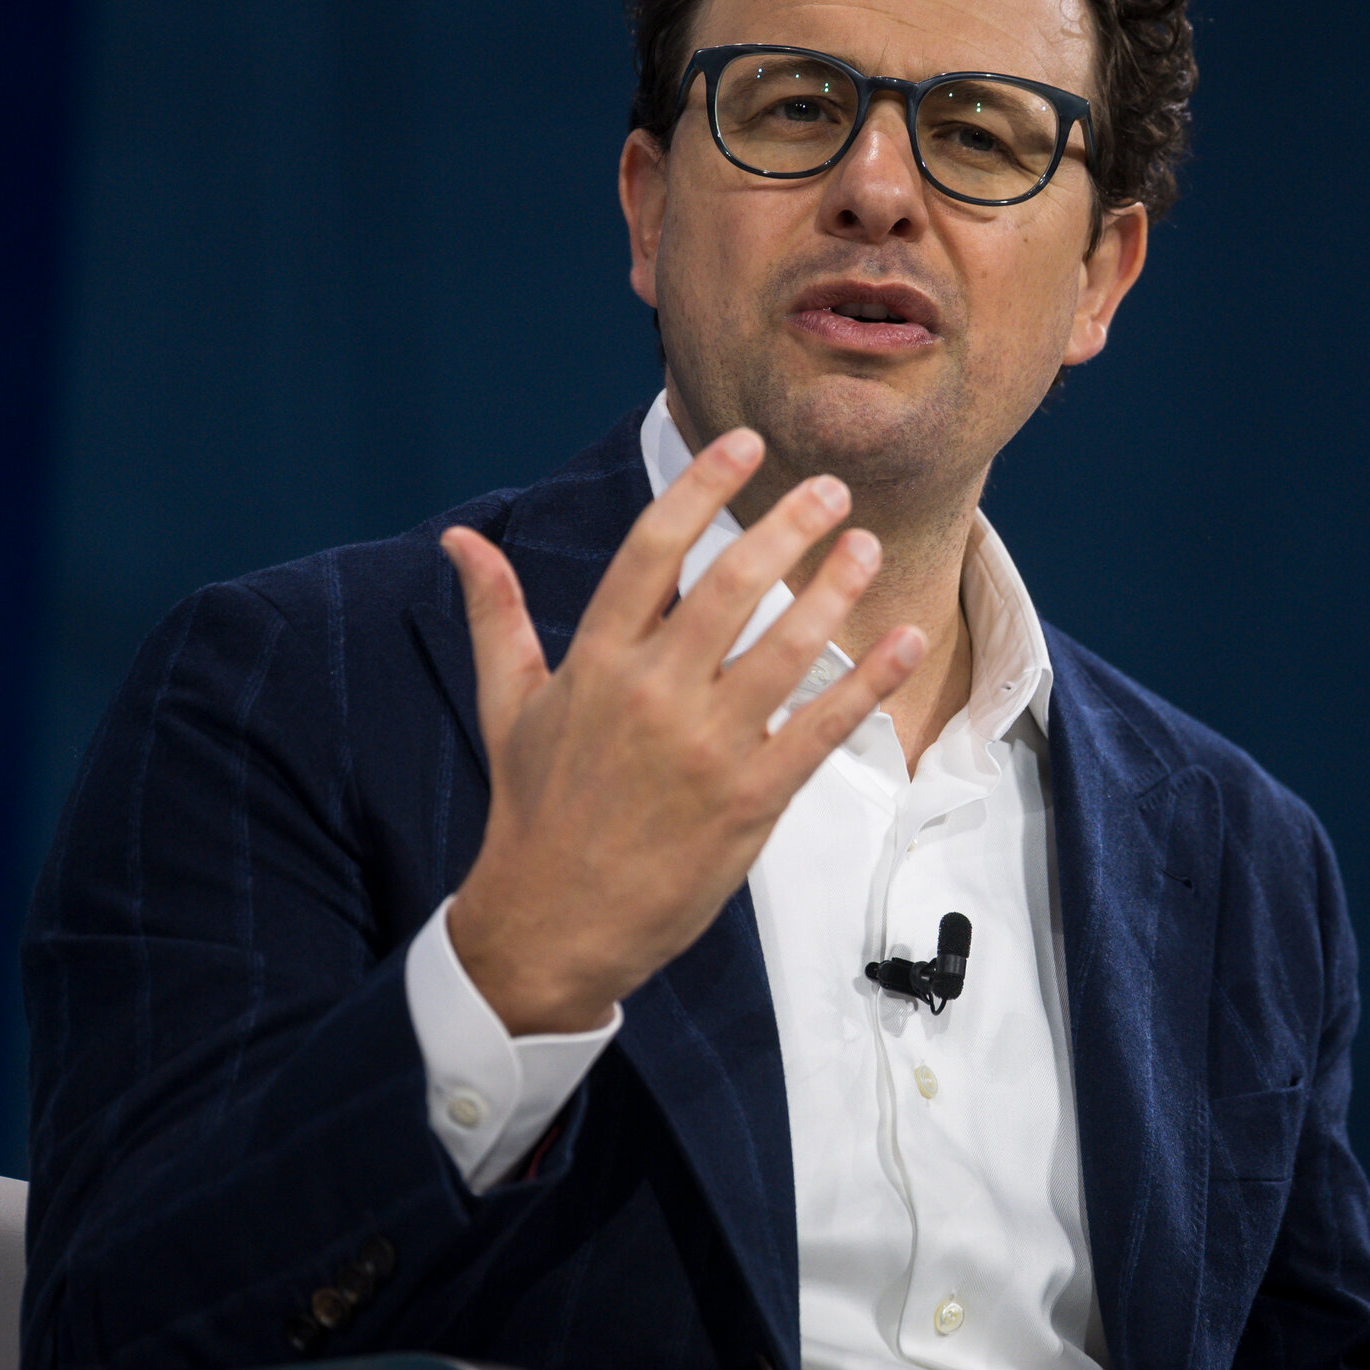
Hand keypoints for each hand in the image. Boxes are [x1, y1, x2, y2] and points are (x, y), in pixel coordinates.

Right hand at [438, 428, 922, 1034]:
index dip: (703, 487)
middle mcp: (653, 693)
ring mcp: (706, 748)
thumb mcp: (506, 704)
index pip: (653, 548)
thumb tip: (460, 538)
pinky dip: (872, 683)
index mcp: (596, 661)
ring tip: (869, 547)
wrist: (550, 923)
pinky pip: (822, 727)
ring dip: (836, 590)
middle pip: (731, 585)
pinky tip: (908, 640)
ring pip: (787, 649)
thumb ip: (496, 614)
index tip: (746, 446)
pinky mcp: (750, 800)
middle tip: (832, 489)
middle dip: (788, 525)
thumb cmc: (532, 808)